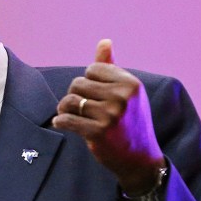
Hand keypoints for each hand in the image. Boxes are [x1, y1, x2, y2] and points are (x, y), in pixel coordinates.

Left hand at [52, 39, 164, 193]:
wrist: (140, 159)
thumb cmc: (131, 122)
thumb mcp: (127, 93)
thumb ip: (112, 68)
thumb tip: (104, 41)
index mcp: (131, 84)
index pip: (93, 68)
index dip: (88, 80)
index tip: (93, 94)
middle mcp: (123, 97)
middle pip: (78, 83)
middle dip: (74, 94)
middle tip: (79, 107)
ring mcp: (111, 115)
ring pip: (71, 100)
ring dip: (65, 108)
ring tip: (69, 114)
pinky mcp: (99, 132)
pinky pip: (67, 119)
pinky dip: (60, 121)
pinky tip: (62, 123)